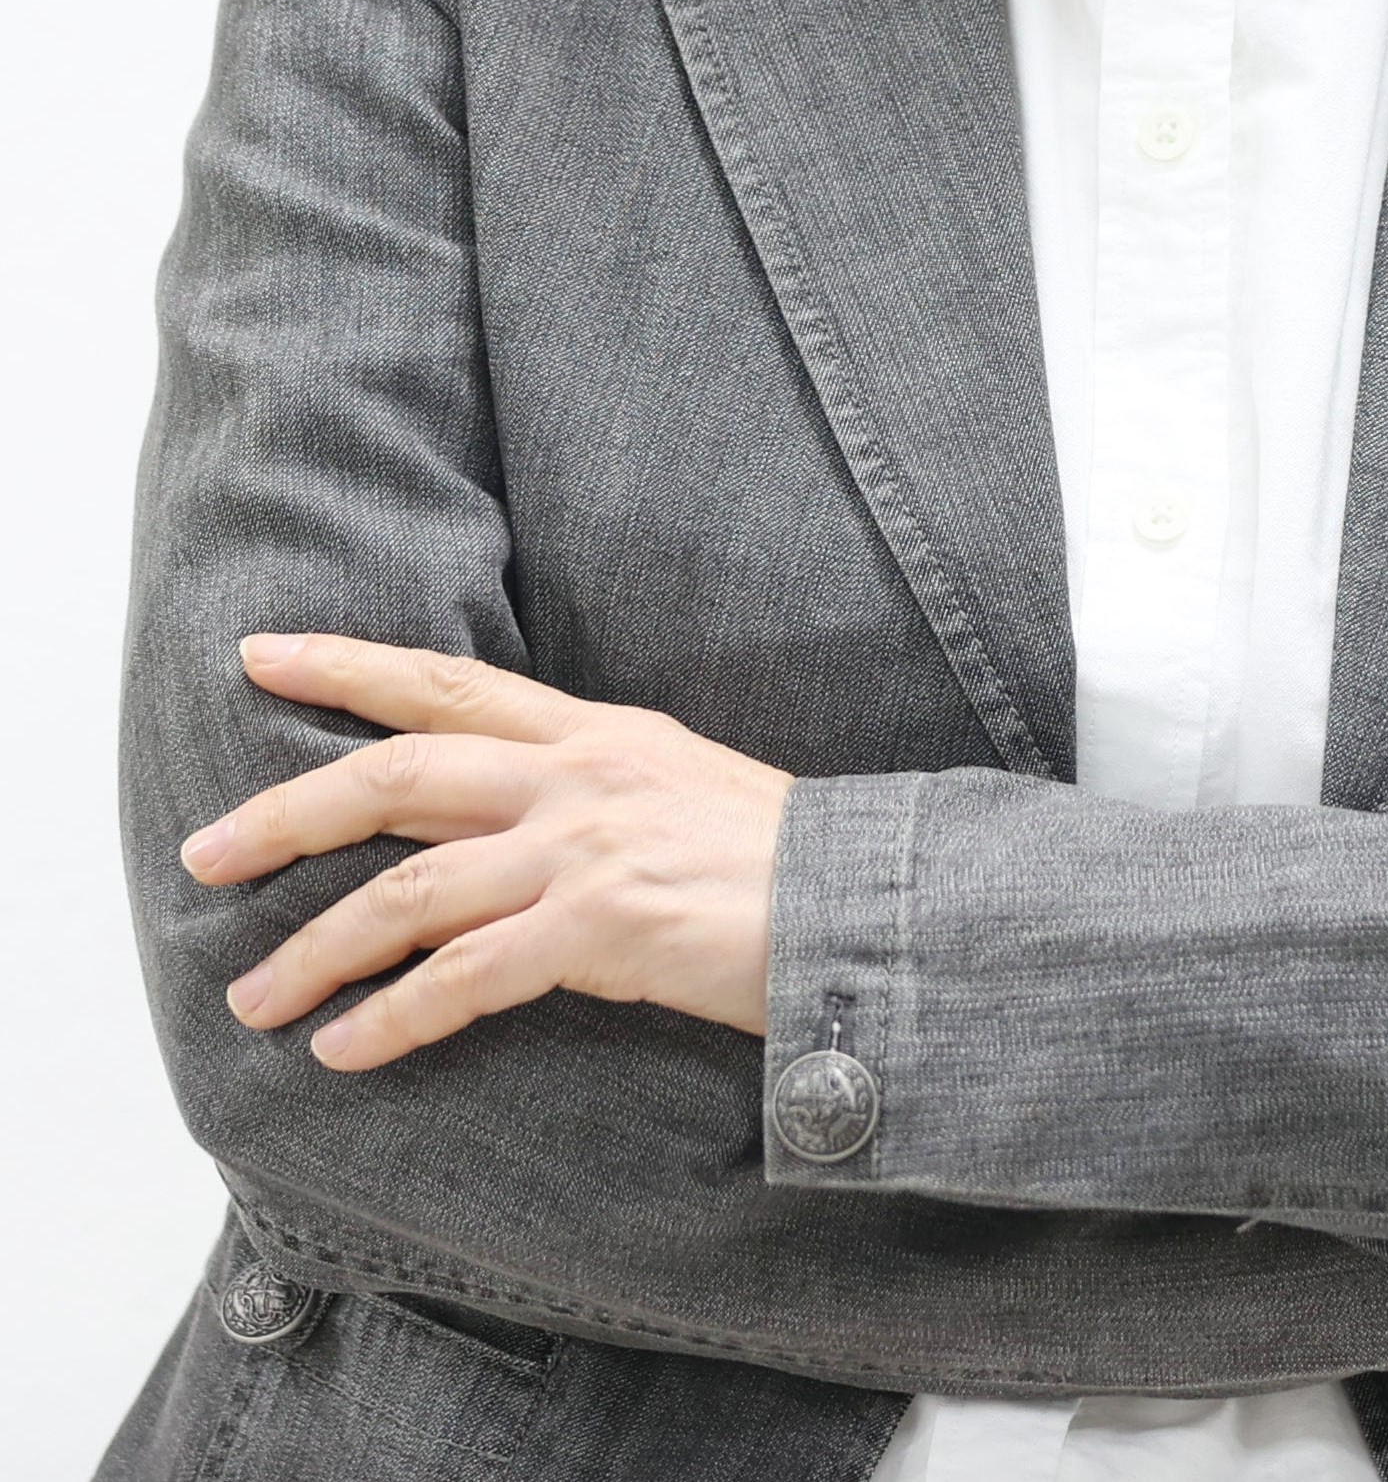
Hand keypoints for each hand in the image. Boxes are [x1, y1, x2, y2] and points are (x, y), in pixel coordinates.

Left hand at [180, 635, 790, 1069]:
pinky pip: (463, 978)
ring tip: (255, 1000)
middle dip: (289, 810)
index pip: (448, 681)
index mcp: (593, 731)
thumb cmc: (775, 862)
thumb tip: (502, 819)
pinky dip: (392, 1017)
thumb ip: (588, 789)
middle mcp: (577, 774)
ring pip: (411, 888)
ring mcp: (586, 848)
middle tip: (205, 852)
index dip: (348, 664)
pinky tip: (346, 1051)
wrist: (864, 907)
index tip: (261, 653)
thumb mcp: (675, 787)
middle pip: (399, 772)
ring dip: (318, 949)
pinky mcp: (601, 928)